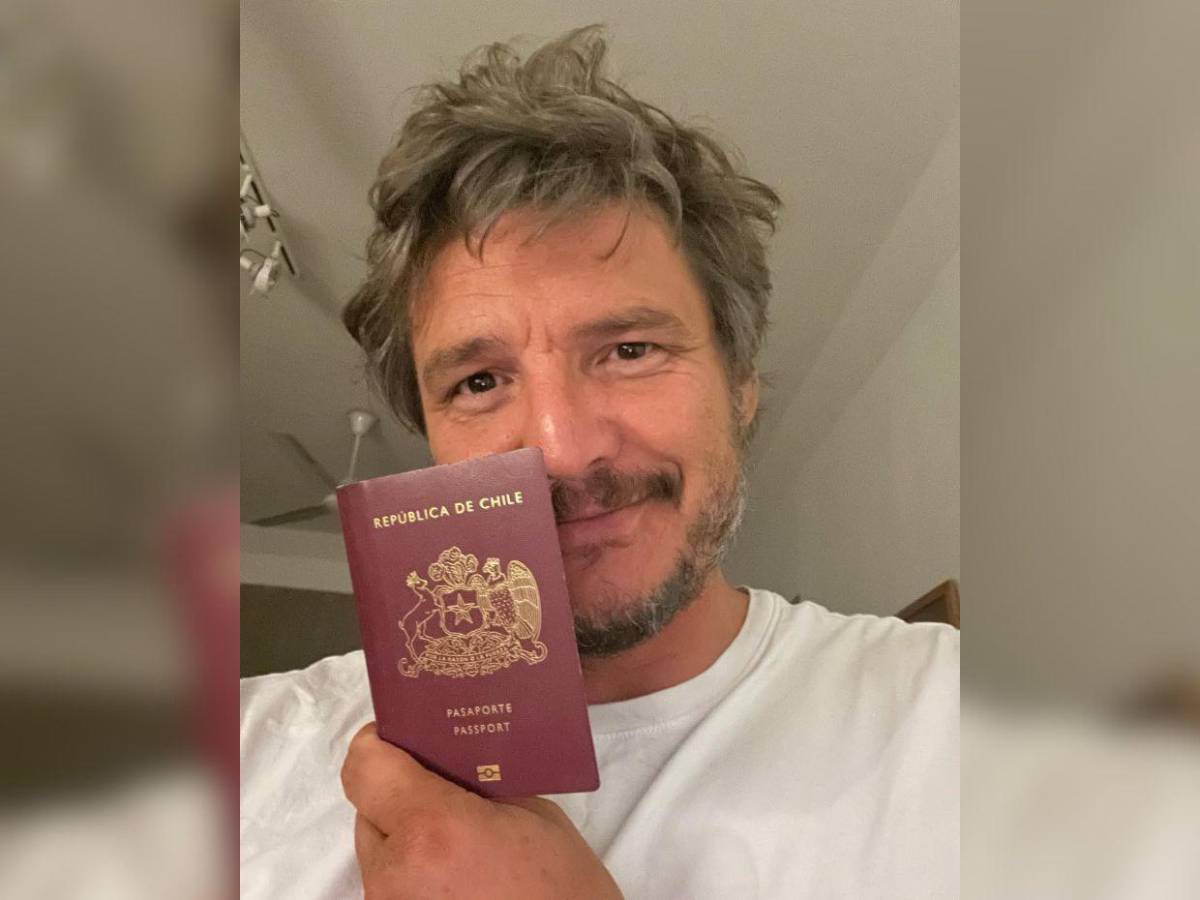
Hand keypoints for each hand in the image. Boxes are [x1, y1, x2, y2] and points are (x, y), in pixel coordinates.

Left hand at [342, 723, 622, 899]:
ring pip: (381, 852)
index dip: (380, 743)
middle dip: (405, 796)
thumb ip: (479, 785)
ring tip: (464, 843)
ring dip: (412, 839)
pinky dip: (417, 875)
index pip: (366, 766)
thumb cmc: (566, 894)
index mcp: (432, 828)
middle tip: (452, 792)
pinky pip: (394, 886)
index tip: (402, 736)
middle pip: (371, 809)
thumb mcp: (535, 816)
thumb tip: (450, 766)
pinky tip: (461, 877)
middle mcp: (397, 872)